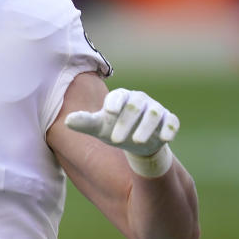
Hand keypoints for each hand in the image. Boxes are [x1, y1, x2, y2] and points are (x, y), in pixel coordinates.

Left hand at [65, 88, 179, 156]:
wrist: (136, 142)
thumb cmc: (114, 129)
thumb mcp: (98, 128)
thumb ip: (85, 122)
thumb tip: (67, 121)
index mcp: (121, 97)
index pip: (118, 96)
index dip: (114, 103)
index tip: (108, 113)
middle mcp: (140, 100)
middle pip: (135, 106)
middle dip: (126, 122)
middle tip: (115, 140)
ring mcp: (156, 109)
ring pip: (154, 114)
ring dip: (146, 127)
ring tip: (137, 141)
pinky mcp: (169, 120)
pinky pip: (172, 121)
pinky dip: (169, 129)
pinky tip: (164, 138)